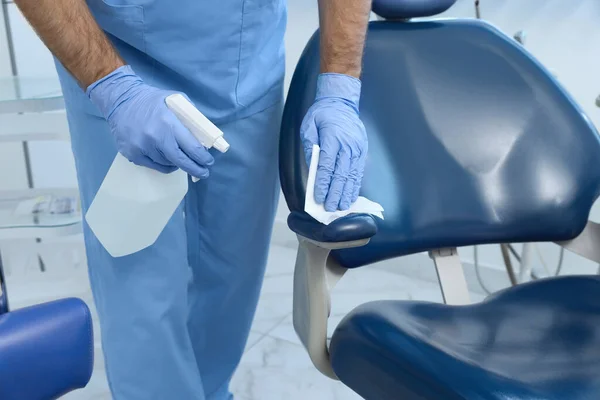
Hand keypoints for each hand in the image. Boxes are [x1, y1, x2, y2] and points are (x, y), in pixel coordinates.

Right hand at [87, 65, 213, 178]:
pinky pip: (154, 166)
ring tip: (181, 158)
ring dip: (178, 164)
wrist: (120, 100)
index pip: (191, 147)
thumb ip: (191, 117)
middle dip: (195, 169)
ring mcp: (141, 148)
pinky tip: (167, 159)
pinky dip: (164, 164)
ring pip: (168, 164)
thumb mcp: (176, 100)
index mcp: (168, 123)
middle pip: (181, 161)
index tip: (209, 162)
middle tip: (203, 172)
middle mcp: (154, 137)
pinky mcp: (132, 154)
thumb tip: (205, 136)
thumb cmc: (152, 100)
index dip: (203, 158)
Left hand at [300, 73, 367, 211]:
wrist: (342, 101)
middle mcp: (347, 145)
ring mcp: (357, 149)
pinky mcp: (362, 151)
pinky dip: (355, 185)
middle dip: (335, 193)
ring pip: (352, 175)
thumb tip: (312, 168)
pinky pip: (358, 171)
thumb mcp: (309, 126)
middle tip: (329, 208)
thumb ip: (311, 147)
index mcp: (332, 138)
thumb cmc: (322, 113)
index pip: (326, 165)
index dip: (322, 183)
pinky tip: (351, 196)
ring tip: (341, 207)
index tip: (318, 197)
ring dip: (346, 193)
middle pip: (341, 174)